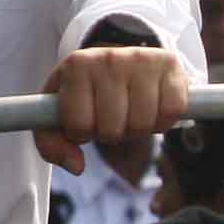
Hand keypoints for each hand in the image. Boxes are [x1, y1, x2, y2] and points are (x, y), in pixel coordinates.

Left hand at [42, 45, 191, 171]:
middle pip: (112, 129)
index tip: (84, 120)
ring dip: (137, 129)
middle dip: (111, 133)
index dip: (81, 133)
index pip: (79, 125)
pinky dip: (162, 121)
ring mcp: (140, 58)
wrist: (119, 61)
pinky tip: (152, 108)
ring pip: (142, 123)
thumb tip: (75, 166)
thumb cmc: (87, 92)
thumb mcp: (58, 112)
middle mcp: (108, 57)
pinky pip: (171, 111)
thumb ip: (52, 144)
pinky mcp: (169, 63)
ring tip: (129, 112)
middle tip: (110, 117)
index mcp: (76, 66)